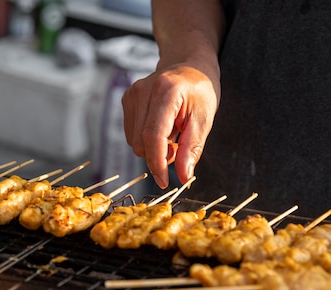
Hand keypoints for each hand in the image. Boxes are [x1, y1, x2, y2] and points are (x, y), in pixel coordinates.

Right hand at [122, 63, 219, 187]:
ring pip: (134, 141)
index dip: (157, 163)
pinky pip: (131, 134)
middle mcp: (143, 91)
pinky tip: (161, 127)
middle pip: (141, 143)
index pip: (153, 135)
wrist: (188, 65)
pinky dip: (146, 139)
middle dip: (159, 155)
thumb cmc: (200, 91)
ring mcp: (131, 94)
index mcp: (165, 92)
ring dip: (153, 148)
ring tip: (172, 133)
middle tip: (178, 146)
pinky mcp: (126, 99)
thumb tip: (183, 178)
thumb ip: (192, 149)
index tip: (165, 182)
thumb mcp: (204, 119)